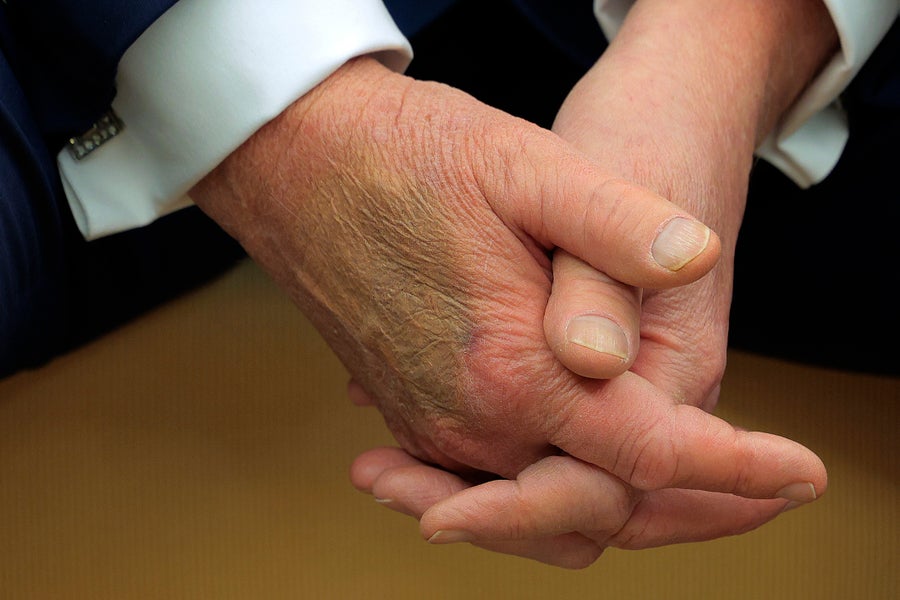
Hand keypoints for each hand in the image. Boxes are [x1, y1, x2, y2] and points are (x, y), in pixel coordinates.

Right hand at [189, 55, 823, 550]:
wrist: (298, 167)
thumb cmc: (406, 159)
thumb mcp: (525, 167)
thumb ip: (616, 223)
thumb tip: (693, 257)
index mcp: (512, 371)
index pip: (649, 452)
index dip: (737, 467)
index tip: (799, 470)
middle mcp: (471, 420)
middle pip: (600, 508)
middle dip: (691, 506)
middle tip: (758, 481)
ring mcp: (435, 426)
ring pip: (544, 514)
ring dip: (616, 505)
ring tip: (684, 483)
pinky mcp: (412, 415)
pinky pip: (494, 488)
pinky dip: (549, 493)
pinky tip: (575, 462)